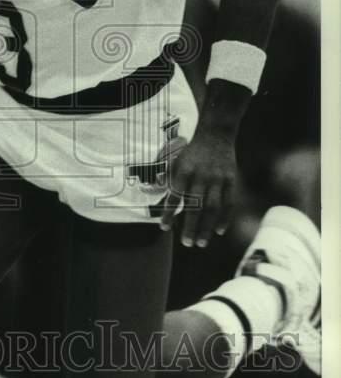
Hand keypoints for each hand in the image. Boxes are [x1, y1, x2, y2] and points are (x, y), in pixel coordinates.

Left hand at [159, 130, 235, 246]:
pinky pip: (228, 203)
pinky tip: (218, 231)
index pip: (175, 195)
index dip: (168, 212)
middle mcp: (201, 175)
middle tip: (187, 243)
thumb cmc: (191, 151)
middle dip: (191, 226)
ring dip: (207, 227)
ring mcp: (218, 179)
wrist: (216, 134)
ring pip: (213, 208)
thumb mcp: (174, 159)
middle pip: (196, 205)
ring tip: (201, 243)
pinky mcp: (230, 180)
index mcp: (184, 170)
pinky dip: (224, 218)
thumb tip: (147, 191)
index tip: (163, 227)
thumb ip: (165, 177)